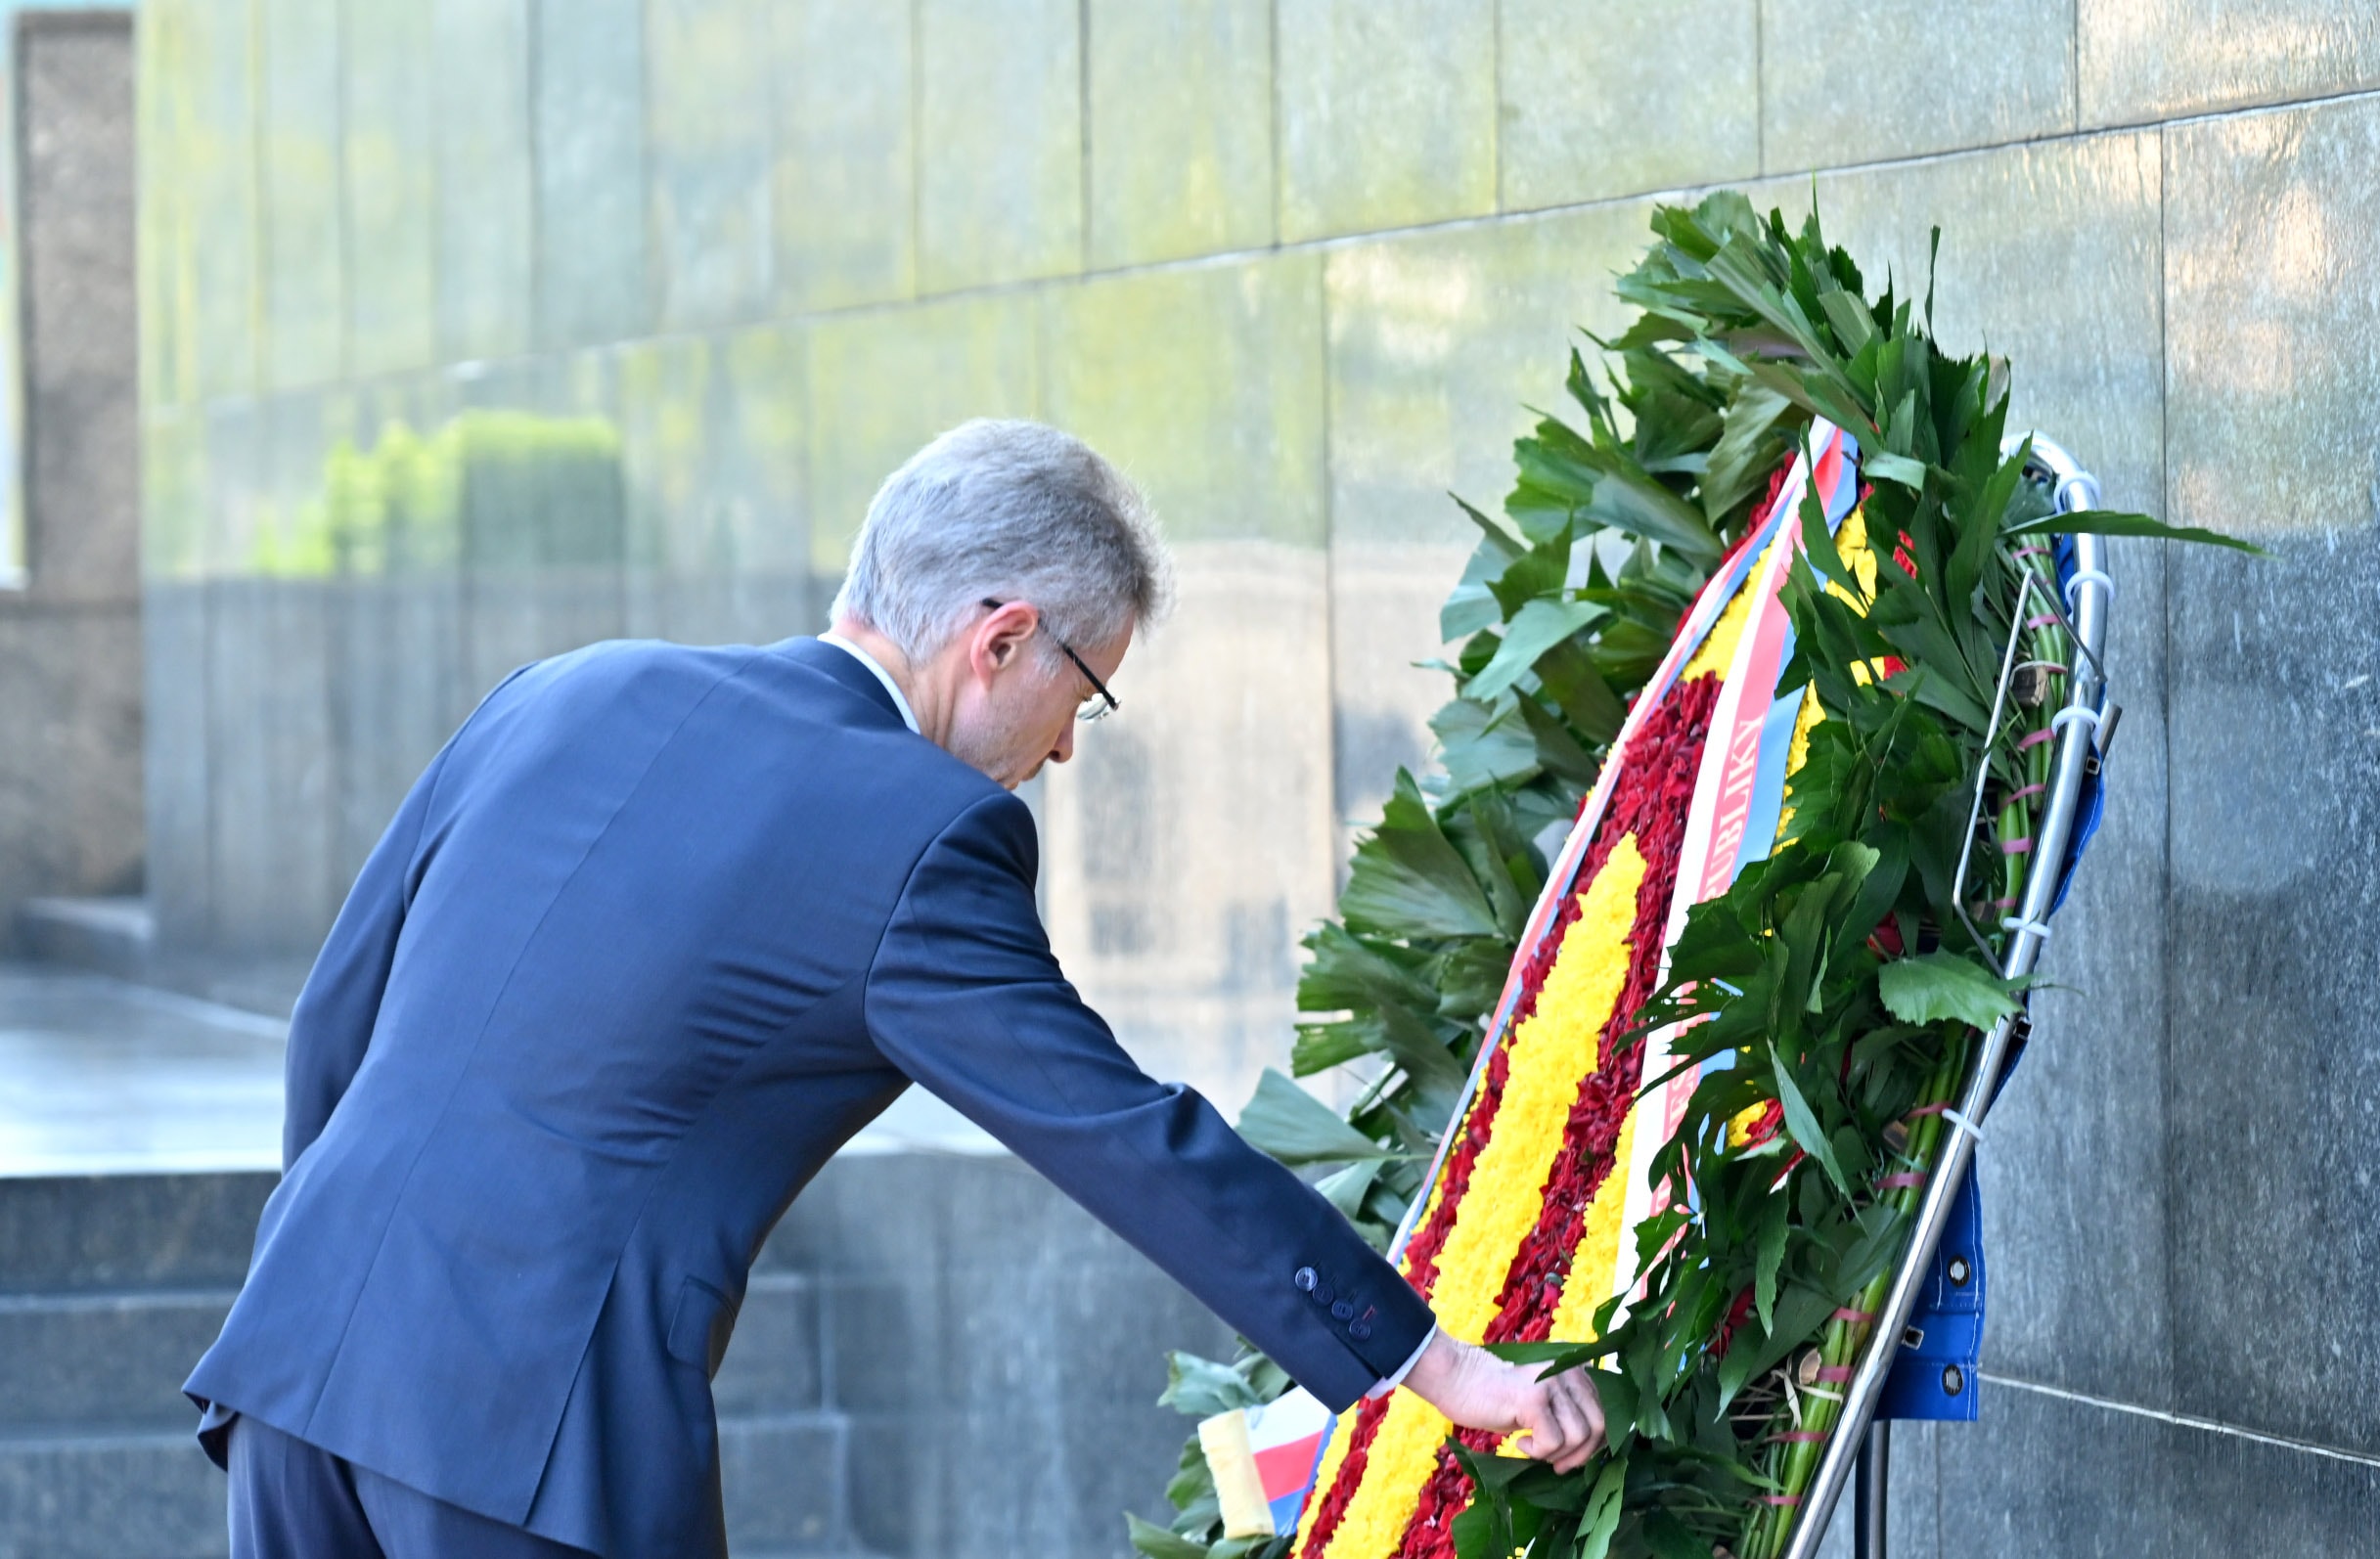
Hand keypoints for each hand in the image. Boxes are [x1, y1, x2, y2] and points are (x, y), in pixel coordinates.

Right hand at [1400, 1330, 1605, 1472]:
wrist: (1460, 1381)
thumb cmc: (1501, 1398)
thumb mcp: (1545, 1403)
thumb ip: (1571, 1413)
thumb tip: (1597, 1449)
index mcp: (1576, 1371)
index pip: (1607, 1415)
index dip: (1593, 1445)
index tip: (1569, 1458)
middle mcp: (1570, 1371)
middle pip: (1599, 1427)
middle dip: (1580, 1455)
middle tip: (1555, 1464)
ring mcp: (1553, 1383)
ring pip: (1578, 1437)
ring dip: (1556, 1454)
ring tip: (1532, 1447)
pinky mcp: (1534, 1398)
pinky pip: (1553, 1442)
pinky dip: (1537, 1452)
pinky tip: (1520, 1442)